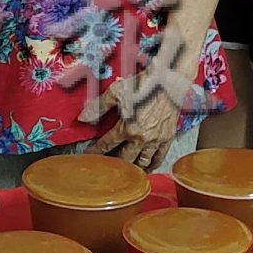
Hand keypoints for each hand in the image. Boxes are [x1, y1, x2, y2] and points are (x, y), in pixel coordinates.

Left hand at [93, 26, 197, 169]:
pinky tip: (147, 167)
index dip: (96, 151)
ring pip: (143, 163)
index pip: (107, 145)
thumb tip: (82, 118)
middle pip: (125, 160)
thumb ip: (98, 106)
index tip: (90, 155)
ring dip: (133, 169)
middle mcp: (142, 138)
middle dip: (114, 164)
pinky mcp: (168, 138)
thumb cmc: (144, 84)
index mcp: (127, 128)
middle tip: (107, 167)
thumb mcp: (116, 91)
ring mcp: (156, 140)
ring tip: (126, 172)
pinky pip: (159, 158)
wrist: (170, 80)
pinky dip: (152, 165)